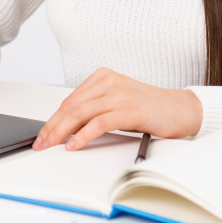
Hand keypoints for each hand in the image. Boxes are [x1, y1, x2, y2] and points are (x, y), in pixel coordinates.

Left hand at [33, 67, 201, 150]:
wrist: (180, 109)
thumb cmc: (149, 109)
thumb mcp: (116, 103)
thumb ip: (94, 109)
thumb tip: (66, 128)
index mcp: (103, 77)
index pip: (70, 100)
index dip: (53, 119)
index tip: (43, 134)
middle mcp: (108, 81)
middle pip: (71, 106)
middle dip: (53, 127)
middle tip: (41, 143)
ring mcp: (119, 94)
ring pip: (81, 113)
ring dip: (62, 132)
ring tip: (52, 145)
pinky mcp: (129, 109)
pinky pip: (99, 123)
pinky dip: (83, 135)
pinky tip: (74, 145)